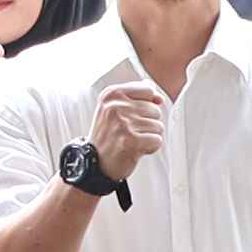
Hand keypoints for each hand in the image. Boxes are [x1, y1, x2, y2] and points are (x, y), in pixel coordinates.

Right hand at [88, 68, 174, 182]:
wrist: (93, 162)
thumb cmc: (107, 136)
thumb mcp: (114, 108)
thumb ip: (136, 97)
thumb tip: (158, 97)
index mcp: (112, 94)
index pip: (148, 90)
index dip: (148, 104)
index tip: (137, 115)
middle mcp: (116, 106)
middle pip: (155, 110)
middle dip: (147, 124)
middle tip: (129, 132)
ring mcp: (123, 123)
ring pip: (158, 126)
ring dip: (148, 137)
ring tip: (131, 140)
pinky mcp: (131, 140)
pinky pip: (157, 140)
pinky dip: (150, 148)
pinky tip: (135, 149)